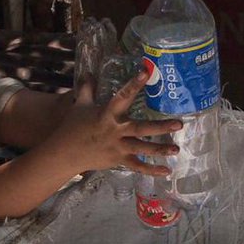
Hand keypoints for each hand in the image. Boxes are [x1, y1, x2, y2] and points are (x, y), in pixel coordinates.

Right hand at [51, 68, 182, 175]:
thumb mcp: (80, 105)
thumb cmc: (72, 127)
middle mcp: (115, 131)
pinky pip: (137, 166)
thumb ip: (87, 89)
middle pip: (141, 128)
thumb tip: (88, 73)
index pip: (122, 96)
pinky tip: (167, 170)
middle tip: (179, 123)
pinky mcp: (118, 160)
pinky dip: (151, 170)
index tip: (146, 73)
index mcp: (107, 114)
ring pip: (142, 149)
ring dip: (160, 149)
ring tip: (176, 149)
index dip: (134, 84)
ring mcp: (118, 147)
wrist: (64, 153)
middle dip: (160, 127)